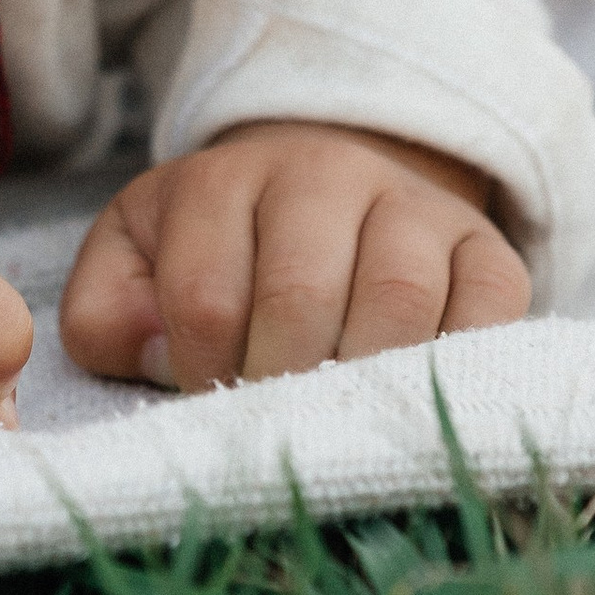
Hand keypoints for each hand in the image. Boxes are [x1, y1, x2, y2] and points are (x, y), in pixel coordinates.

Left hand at [61, 121, 528, 393]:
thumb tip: (155, 356)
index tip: (207, 395)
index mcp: (223, 180)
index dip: (201, 371)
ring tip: (335, 414)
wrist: (326, 190)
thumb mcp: (136, 259)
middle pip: (302, 294)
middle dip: (278, 380)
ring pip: (398, 297)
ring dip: (360, 377)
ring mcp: (412, 206)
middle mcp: (323, 174)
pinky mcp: (485, 246)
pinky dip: (455, 362)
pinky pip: (489, 307)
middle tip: (272, 420)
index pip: (206, 293)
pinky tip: (413, 392)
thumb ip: (105, 310)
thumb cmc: (220, 248)